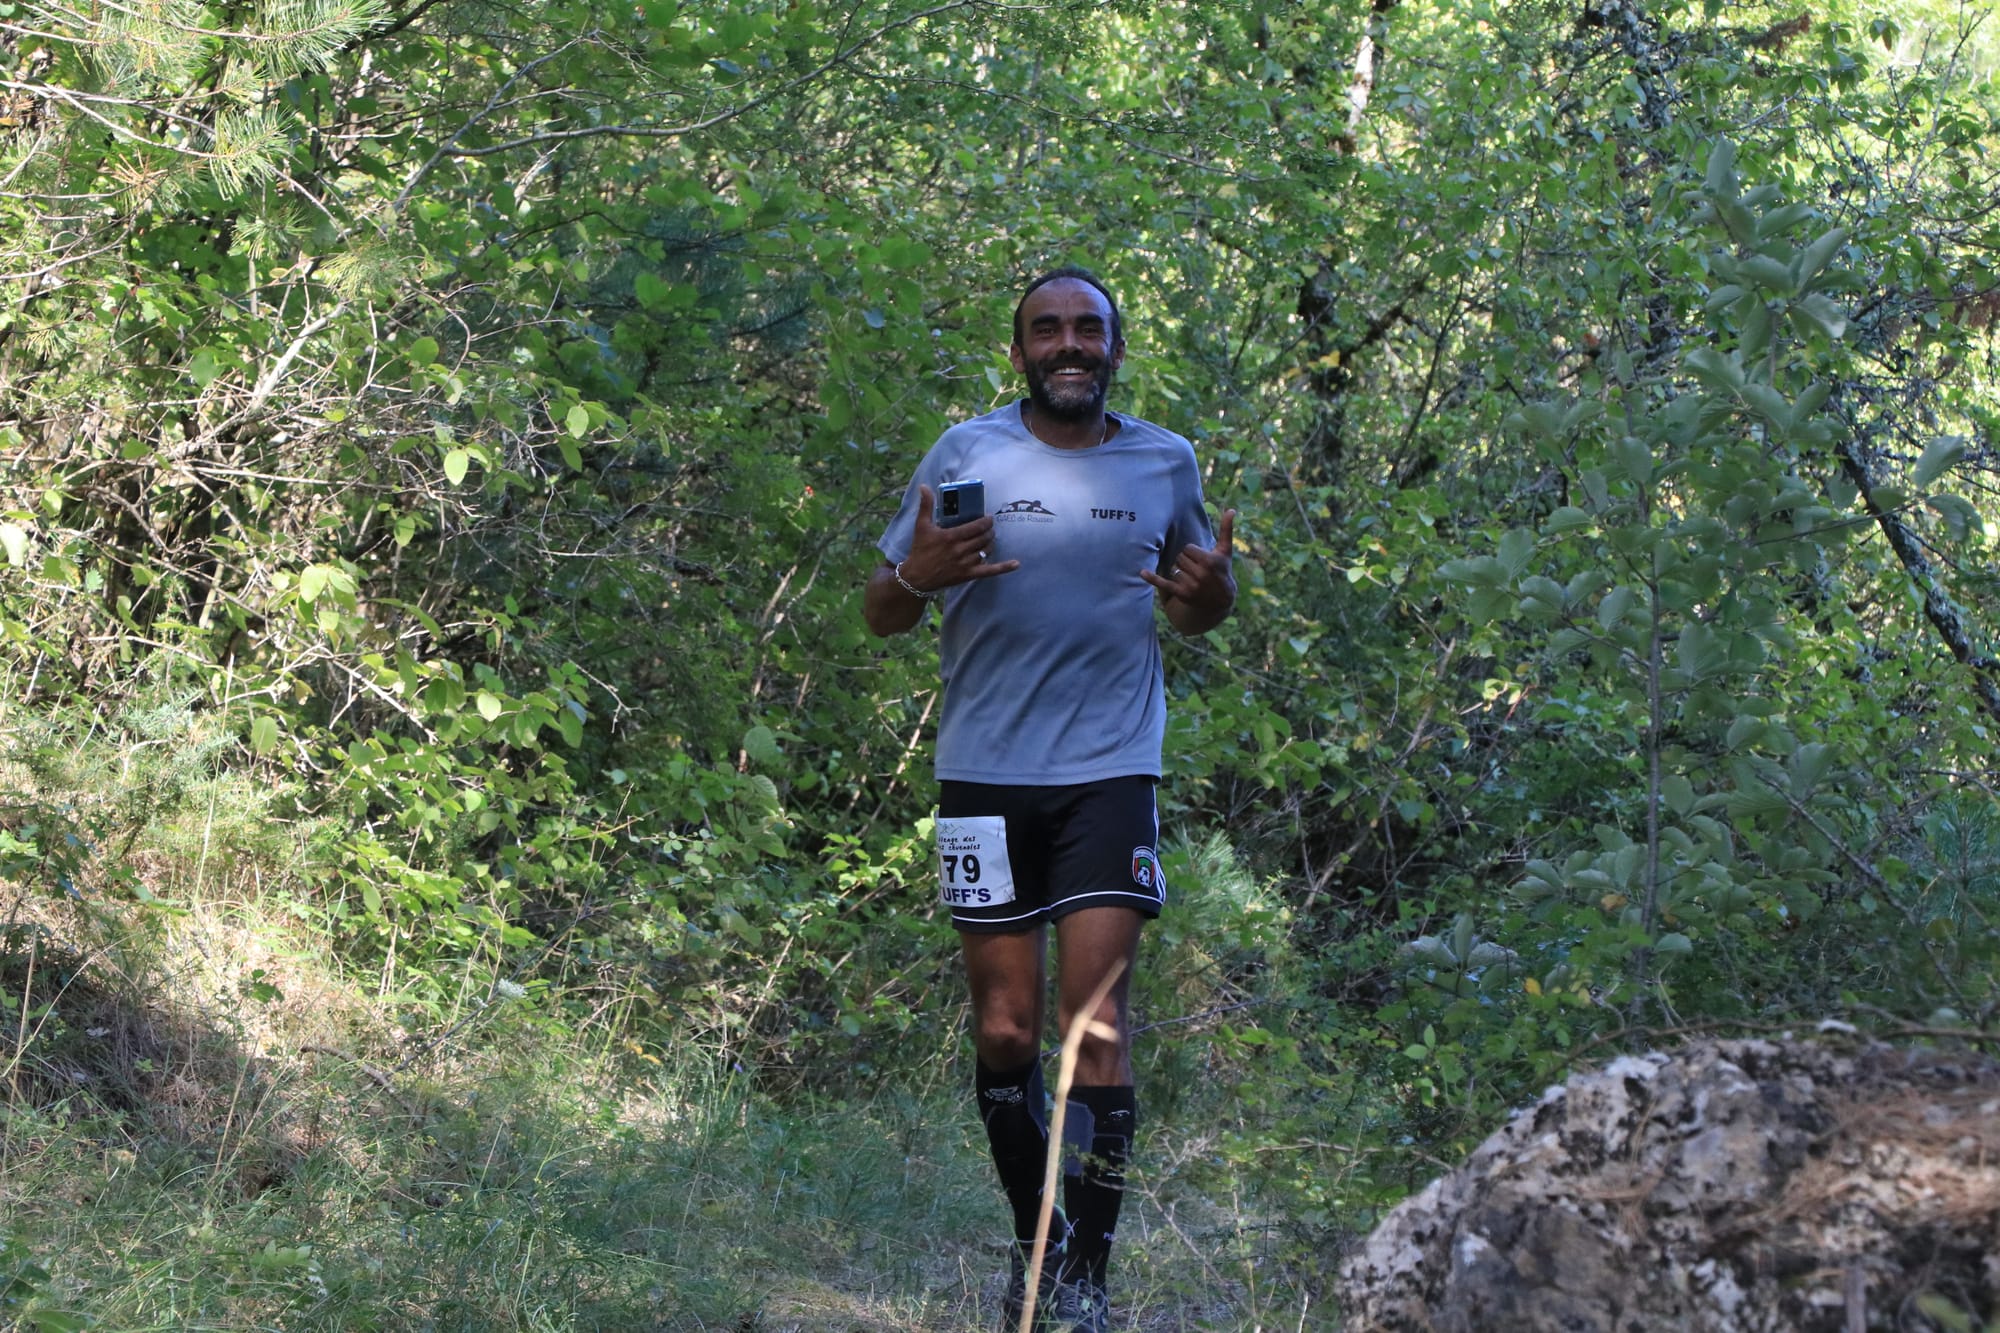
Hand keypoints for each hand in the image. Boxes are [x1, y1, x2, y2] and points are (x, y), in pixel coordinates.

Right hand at [896, 484, 1020, 593]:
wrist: (916, 577)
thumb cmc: (920, 550)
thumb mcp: (921, 526)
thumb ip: (926, 506)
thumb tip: (924, 486)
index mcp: (951, 537)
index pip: (976, 526)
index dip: (986, 521)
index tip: (989, 518)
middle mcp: (960, 550)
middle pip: (983, 538)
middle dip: (989, 531)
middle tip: (990, 527)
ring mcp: (965, 564)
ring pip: (986, 550)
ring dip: (991, 543)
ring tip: (990, 538)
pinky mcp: (968, 575)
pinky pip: (990, 571)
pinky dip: (1004, 567)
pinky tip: (1016, 564)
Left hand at [1142, 508, 1235, 632]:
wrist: (1221, 601)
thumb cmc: (1222, 570)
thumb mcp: (1225, 551)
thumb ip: (1226, 529)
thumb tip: (1232, 510)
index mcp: (1209, 561)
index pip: (1187, 549)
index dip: (1193, 553)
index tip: (1200, 559)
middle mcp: (1201, 574)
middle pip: (1180, 558)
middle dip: (1186, 562)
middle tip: (1196, 569)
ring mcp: (1191, 585)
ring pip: (1174, 568)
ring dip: (1179, 571)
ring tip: (1192, 578)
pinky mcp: (1182, 594)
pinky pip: (1164, 583)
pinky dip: (1152, 578)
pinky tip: (1142, 573)